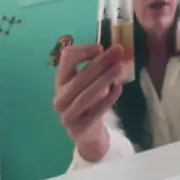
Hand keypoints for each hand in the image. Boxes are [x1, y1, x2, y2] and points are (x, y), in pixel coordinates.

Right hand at [53, 43, 123, 161]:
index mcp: (60, 81)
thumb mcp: (88, 83)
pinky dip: (108, 98)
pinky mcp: (79, 126)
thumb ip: (97, 68)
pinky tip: (118, 88)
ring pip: (87, 93)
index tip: (101, 47)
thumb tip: (116, 51)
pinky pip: (96, 110)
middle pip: (80, 76)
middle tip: (119, 52)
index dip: (83, 50)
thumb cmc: (89, 102)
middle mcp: (60, 96)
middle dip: (101, 62)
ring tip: (120, 68)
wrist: (86, 132)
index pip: (66, 59)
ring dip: (105, 78)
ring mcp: (67, 113)